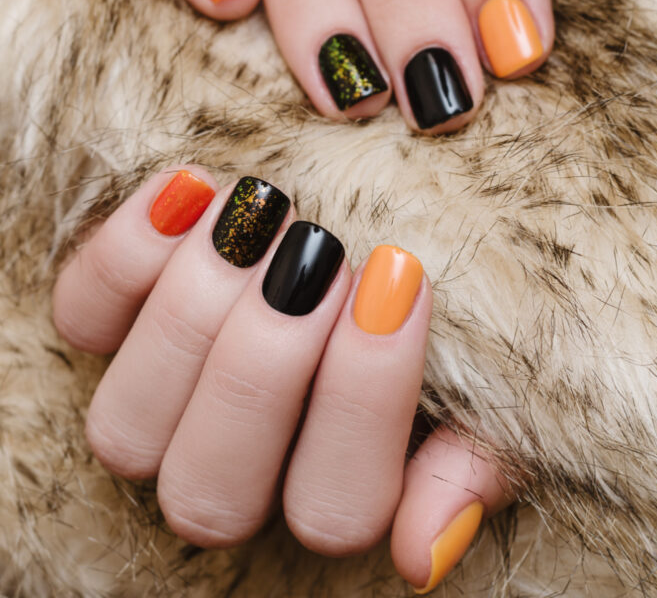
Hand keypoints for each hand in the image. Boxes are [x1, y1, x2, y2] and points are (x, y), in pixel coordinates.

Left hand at [53, 166, 515, 589]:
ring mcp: (163, 399)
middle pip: (211, 493)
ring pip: (127, 431)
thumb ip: (476, 452)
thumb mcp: (490, 356)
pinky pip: (83, 318)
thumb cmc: (438, 273)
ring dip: (192, 317)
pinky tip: (195, 187)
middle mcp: (236, 463)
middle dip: (266, 364)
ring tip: (260, 211)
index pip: (334, 508)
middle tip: (319, 250)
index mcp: (340, 484)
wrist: (380, 184)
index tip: (400, 272)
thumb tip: (421, 555)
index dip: (362, 402)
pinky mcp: (110, 322)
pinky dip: (126, 257)